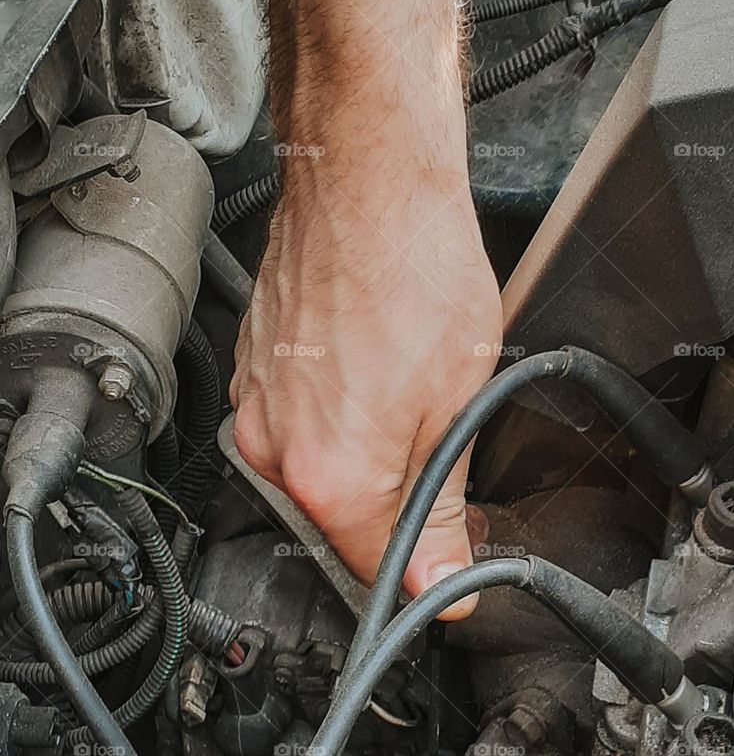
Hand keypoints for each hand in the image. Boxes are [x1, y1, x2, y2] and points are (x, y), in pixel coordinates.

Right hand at [229, 168, 502, 618]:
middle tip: (443, 453)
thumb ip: (440, 509)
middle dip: (397, 509)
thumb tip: (437, 580)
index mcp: (328, 473)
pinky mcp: (253, 374)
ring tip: (409, 392)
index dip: (422, 576)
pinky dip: (341, 416)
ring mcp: (255, 407)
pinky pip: (301, 426)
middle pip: (343, 524)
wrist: (367, 175)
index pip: (372, 570)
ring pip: (322, 471)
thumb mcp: (457, 406)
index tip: (448, 569)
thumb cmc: (412, 265)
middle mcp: (274, 448)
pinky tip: (377, 370)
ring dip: (369, 457)